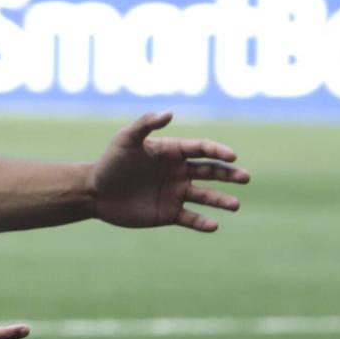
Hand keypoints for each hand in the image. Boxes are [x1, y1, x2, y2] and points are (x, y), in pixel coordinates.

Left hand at [90, 111, 247, 232]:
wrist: (94, 193)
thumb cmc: (109, 163)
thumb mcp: (125, 140)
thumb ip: (145, 125)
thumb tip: (169, 113)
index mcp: (172, 152)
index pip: (202, 149)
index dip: (218, 151)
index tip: (231, 156)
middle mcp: (178, 172)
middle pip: (211, 171)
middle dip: (229, 174)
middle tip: (245, 178)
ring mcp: (175, 193)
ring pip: (205, 196)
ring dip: (221, 200)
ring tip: (235, 205)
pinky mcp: (168, 213)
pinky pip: (190, 218)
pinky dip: (202, 222)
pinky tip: (213, 225)